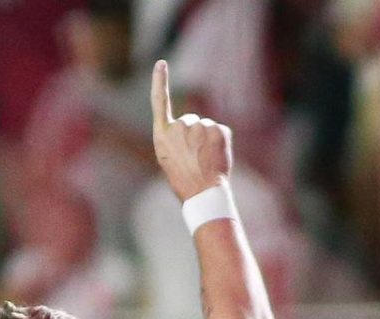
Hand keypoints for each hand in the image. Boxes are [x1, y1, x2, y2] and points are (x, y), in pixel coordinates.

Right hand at [150, 60, 232, 202]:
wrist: (203, 193)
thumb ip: (175, 138)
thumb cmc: (184, 181)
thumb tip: (192, 129)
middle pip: (189, 121)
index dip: (160, 82)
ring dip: (207, 140)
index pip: (160, 102)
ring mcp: (199, 126)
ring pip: (205, 127)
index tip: (161, 64)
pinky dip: (220, 143)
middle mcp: (179, 126)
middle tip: (194, 158)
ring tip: (204, 160)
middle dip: (193, 135)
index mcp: (162, 135)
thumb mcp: (169, 158)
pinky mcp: (217, 130)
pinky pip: (219, 131)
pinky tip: (215, 157)